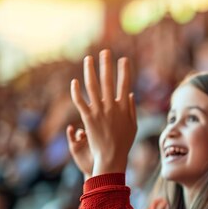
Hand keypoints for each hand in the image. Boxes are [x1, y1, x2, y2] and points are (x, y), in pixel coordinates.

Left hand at [70, 49, 136, 175]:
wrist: (111, 156)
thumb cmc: (124, 142)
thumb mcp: (133, 125)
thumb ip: (131, 108)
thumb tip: (129, 94)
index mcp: (123, 107)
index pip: (124, 84)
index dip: (124, 70)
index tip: (123, 59)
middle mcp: (111, 106)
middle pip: (108, 81)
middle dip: (106, 64)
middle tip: (105, 52)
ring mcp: (99, 111)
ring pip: (93, 86)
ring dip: (90, 71)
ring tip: (89, 59)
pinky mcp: (88, 118)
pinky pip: (80, 101)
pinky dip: (76, 91)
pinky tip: (75, 81)